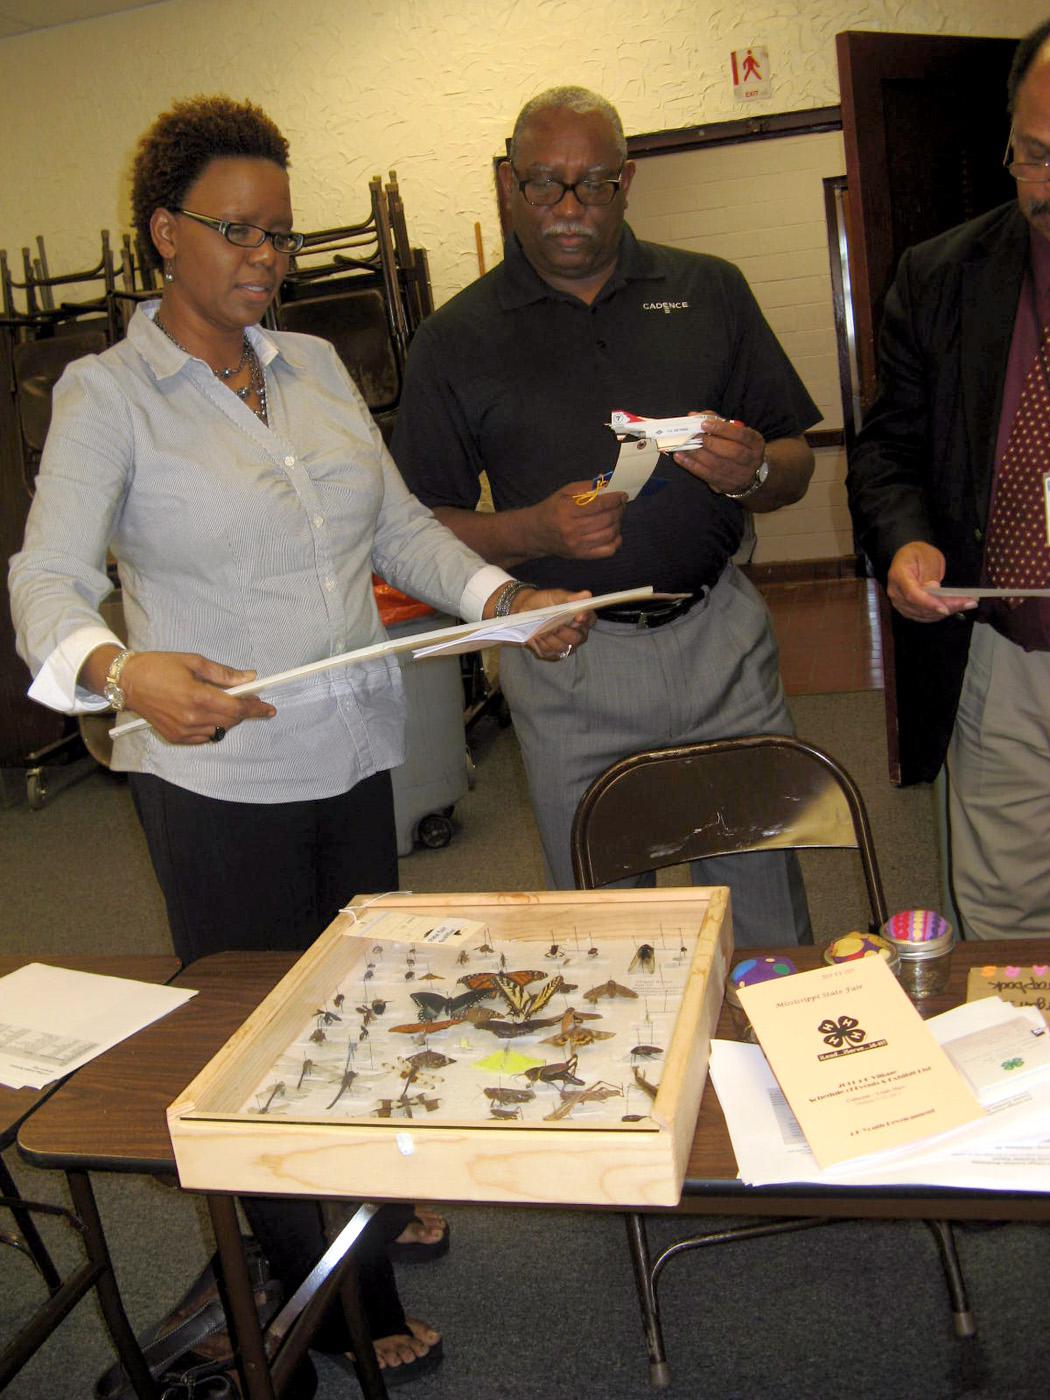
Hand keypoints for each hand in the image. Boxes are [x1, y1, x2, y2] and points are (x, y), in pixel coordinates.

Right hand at [119, 651, 276, 743]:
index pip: (237, 709)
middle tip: (245, 698)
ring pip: (218, 730)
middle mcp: (192, 718)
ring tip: (220, 703)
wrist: (127, 682)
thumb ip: (224, 674)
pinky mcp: (175, 737)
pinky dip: (211, 726)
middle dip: (242, 711)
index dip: (256, 709)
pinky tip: (204, 712)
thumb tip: (249, 678)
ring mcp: (183, 731)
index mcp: (198, 697)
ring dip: (226, 719)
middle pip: (231, 721)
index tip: (269, 709)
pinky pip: (204, 736)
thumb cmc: (159, 667)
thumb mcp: (194, 662)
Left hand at [507, 587, 594, 661]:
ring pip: (562, 647)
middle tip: (554, 625)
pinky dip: (541, 644)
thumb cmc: (545, 601)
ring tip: (541, 628)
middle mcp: (579, 634)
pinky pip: (550, 652)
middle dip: (565, 631)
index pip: (590, 619)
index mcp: (583, 617)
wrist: (526, 610)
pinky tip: (536, 636)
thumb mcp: (556, 596)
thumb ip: (570, 598)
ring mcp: (567, 646)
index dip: (586, 619)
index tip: (578, 617)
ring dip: (550, 637)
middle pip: (578, 638)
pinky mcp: (554, 655)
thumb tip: (587, 594)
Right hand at [526, 481, 625, 558]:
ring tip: (617, 516)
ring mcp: (577, 545)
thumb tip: (609, 483)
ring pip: (609, 534)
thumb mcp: (564, 492)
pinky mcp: (581, 555)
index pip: (599, 504)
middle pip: (606, 519)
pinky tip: (614, 533)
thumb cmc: (552, 509)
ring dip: (618, 523)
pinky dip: (616, 541)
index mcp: (566, 510)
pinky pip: (607, 551)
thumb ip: (586, 487)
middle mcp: (571, 529)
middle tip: (621, 505)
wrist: (535, 533)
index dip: (615, 499)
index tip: (622, 495)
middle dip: (619, 510)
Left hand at [672, 412, 764, 495]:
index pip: (741, 435)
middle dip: (710, 443)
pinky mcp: (726, 485)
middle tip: (693, 436)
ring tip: (684, 445)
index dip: (723, 429)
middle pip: (732, 452)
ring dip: (698, 454)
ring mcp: (739, 475)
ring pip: (717, 465)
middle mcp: (751, 460)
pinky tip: (680, 458)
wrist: (749, 475)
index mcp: (755, 443)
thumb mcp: (735, 433)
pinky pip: (707, 475)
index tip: (704, 423)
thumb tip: (694, 416)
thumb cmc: (738, 446)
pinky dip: (692, 465)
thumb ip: (717, 421)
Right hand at [886, 542, 976, 621]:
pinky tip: (955, 607)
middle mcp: (896, 592)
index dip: (929, 603)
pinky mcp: (907, 609)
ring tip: (967, 604)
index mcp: (898, 576)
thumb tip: (933, 589)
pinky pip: (924, 616)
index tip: (945, 608)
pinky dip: (940, 614)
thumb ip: (929, 574)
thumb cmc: (918, 554)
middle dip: (947, 607)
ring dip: (947, 611)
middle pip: (921, 607)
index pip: (912, 594)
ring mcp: (900, 603)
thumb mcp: (928, 557)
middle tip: (970, 603)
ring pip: (924, 614)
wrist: (909, 557)